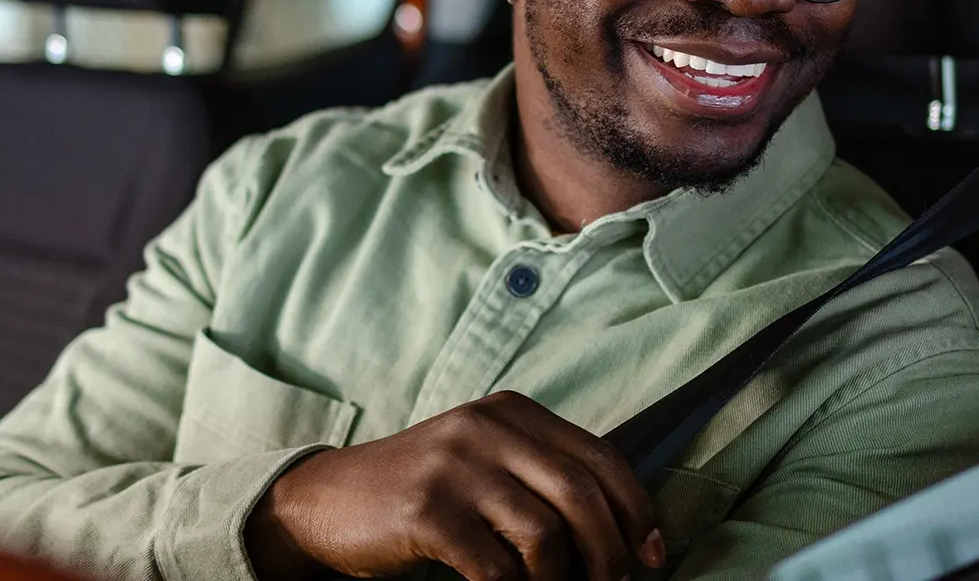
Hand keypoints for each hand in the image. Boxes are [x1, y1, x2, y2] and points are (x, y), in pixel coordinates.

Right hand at [244, 390, 664, 580]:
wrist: (326, 503)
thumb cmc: (422, 495)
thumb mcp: (482, 463)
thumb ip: (540, 475)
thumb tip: (621, 535)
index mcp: (511, 412)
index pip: (600, 457)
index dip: (636, 510)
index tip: (652, 555)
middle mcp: (486, 428)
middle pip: (580, 494)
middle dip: (609, 553)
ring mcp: (454, 466)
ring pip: (544, 534)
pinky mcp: (427, 510)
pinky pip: (495, 568)